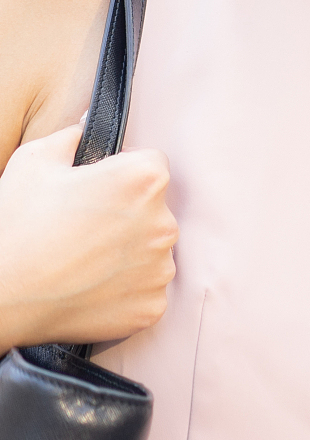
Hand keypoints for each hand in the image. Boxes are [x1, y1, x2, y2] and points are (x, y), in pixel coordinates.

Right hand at [0, 122, 176, 348]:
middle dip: (126, 213)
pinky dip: (124, 289)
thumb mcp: (34, 160)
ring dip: (128, 252)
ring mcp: (161, 269)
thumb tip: (86, 132)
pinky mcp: (152, 307)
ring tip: (82, 260)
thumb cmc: (15, 225)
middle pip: (154, 209)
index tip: (93, 190)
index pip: (150, 163)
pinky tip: (89, 286)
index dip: (119, 173)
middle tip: (81, 228)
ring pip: (152, 251)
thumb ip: (72, 137)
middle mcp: (165, 223)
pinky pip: (146, 289)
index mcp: (143, 179)